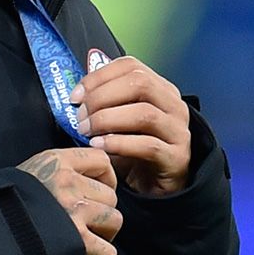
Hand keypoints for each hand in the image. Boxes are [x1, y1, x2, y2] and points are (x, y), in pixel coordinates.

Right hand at [16, 147, 122, 254]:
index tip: (94, 195)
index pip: (101, 161)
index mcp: (55, 162)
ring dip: (104, 236)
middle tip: (86, 228)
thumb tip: (81, 187)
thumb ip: (53, 177)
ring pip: (113, 220)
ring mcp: (72, 210)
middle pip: (110, 195)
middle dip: (102, 213)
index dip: (104, 180)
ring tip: (88, 246)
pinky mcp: (76, 240)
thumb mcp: (26, 177)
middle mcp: (67, 182)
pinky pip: (108, 252)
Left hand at [70, 54, 190, 196]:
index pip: (130, 66)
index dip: (99, 77)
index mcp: (160, 89)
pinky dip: (119, 144)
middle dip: (102, 96)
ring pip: (144, 113)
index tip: (75, 96)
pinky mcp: (177, 157)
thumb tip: (75, 96)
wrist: (157, 188)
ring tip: (86, 131)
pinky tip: (100, 146)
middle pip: (139, 83)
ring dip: (108, 119)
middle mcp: (173, 105)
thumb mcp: (119, 123)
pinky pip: (148, 145)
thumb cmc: (135, 153)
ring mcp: (178, 131)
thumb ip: (104, 105)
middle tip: (80, 115)